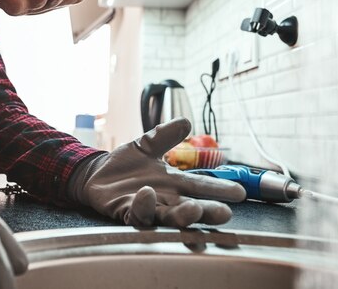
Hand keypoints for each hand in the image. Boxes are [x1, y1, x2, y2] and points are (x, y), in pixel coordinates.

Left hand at [68, 118, 245, 226]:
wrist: (97, 172)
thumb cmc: (126, 164)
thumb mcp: (147, 145)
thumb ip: (165, 135)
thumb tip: (186, 121)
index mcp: (173, 182)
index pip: (200, 186)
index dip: (219, 189)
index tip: (240, 192)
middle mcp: (164, 198)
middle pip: (190, 208)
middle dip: (207, 212)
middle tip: (224, 213)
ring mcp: (147, 206)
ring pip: (168, 216)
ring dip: (182, 215)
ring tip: (194, 210)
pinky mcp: (126, 211)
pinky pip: (137, 213)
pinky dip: (143, 206)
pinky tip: (147, 194)